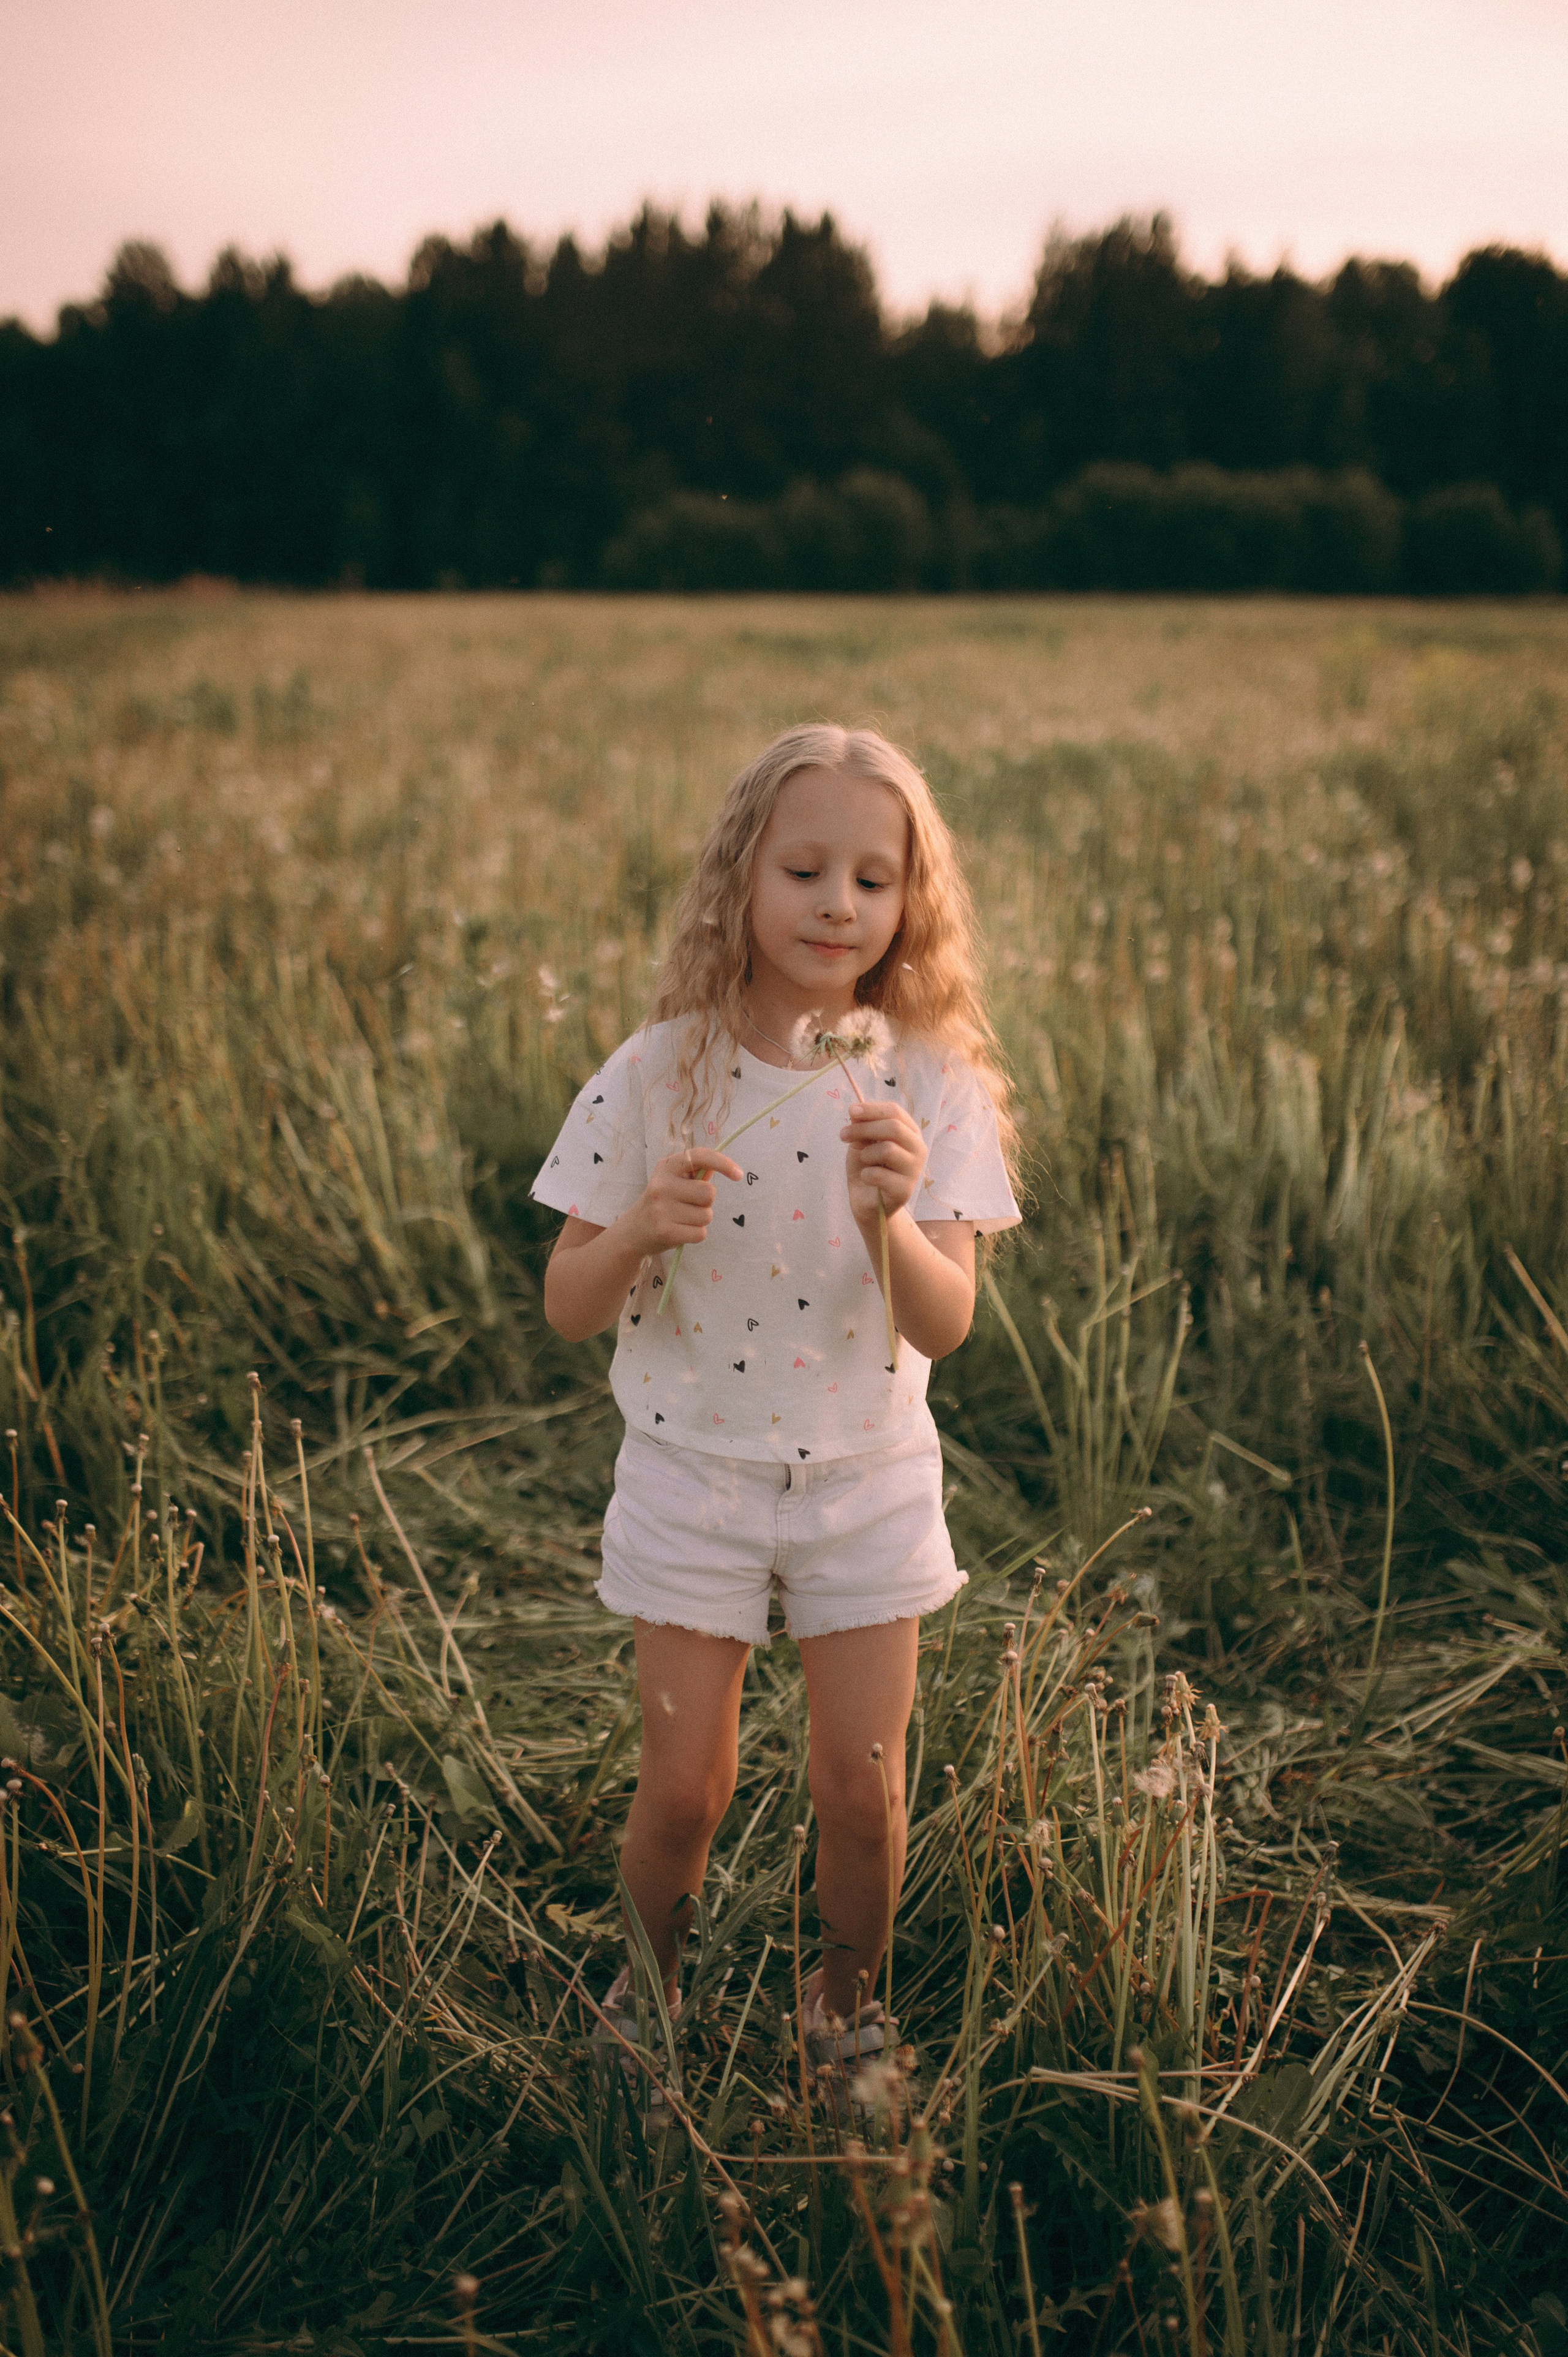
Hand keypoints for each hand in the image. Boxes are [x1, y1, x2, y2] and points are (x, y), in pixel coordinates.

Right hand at [630, 1147, 744, 1253]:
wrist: (635, 1229)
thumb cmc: (664, 1201)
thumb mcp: (674, 1180)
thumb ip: (698, 1173)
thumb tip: (728, 1168)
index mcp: (667, 1166)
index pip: (699, 1156)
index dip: (723, 1163)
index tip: (738, 1174)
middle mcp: (662, 1185)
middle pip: (709, 1193)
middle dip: (707, 1202)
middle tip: (690, 1205)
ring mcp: (662, 1209)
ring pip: (707, 1215)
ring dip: (701, 1219)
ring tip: (682, 1218)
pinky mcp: (665, 1232)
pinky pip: (701, 1233)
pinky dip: (696, 1234)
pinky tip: (680, 1230)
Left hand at [841, 1100, 925, 1224]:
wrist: (867, 1202)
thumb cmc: (867, 1168)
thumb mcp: (862, 1143)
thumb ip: (862, 1127)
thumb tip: (855, 1112)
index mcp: (910, 1132)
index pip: (895, 1112)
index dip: (872, 1109)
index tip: (851, 1111)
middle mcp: (918, 1149)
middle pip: (894, 1128)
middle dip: (864, 1129)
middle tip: (843, 1135)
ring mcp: (914, 1170)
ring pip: (888, 1150)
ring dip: (866, 1154)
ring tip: (864, 1162)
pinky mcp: (904, 1190)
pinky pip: (878, 1174)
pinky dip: (865, 1174)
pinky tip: (867, 1178)